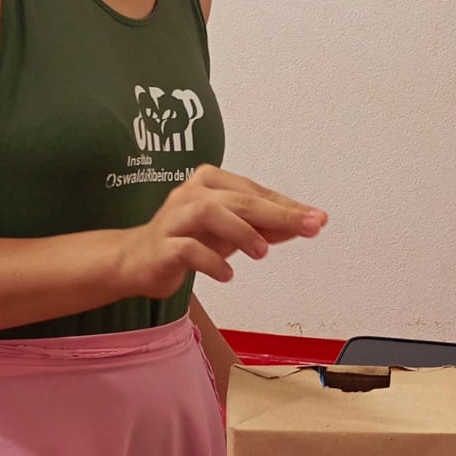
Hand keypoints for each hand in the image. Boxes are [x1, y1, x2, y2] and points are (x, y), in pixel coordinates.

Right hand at [121, 164, 327, 299]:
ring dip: (242, 231)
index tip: (318, 219)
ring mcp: (174, 218)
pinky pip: (188, 248)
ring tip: (262, 251)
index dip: (288, 207)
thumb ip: (265, 227)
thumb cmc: (188, 240)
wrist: (137, 261)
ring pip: (211, 213)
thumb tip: (306, 224)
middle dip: (277, 214)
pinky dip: (211, 261)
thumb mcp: (232, 233)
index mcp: (210, 181)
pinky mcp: (162, 245)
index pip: (256, 192)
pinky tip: (228, 274)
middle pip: (239, 199)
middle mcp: (191, 192)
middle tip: (308, 227)